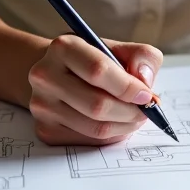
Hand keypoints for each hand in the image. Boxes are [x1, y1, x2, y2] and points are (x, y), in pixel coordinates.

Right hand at [27, 35, 162, 145]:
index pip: (98, 70)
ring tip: (135, 116)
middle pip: (97, 105)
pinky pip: (89, 141)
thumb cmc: (92, 61)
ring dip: (124, 126)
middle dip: (131, 112)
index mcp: (64, 47)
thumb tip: (144, 81)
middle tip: (146, 111)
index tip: (147, 95)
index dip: (128, 87)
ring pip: (95, 128)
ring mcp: (42, 105)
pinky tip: (116, 123)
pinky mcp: (45, 129)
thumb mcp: (118, 48)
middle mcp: (45, 75)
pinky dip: (111, 136)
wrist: (56, 73)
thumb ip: (141, 56)